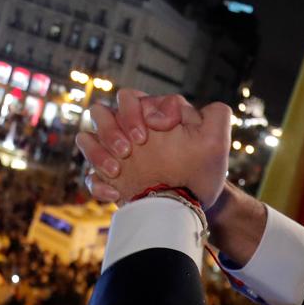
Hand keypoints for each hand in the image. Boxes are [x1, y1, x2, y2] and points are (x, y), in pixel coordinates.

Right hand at [76, 90, 231, 206]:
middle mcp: (127, 132)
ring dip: (98, 152)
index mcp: (148, 117)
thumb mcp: (217, 142)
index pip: (129, 98)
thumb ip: (215, 113)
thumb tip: (178, 107)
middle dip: (111, 130)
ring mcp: (114, 155)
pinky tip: (115, 194)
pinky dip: (98, 184)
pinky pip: (89, 176)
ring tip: (117, 171)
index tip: (148, 134)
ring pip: (86, 138)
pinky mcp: (107, 180)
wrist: (189, 207)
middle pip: (100, 112)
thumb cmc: (201, 173)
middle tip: (128, 150)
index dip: (135, 112)